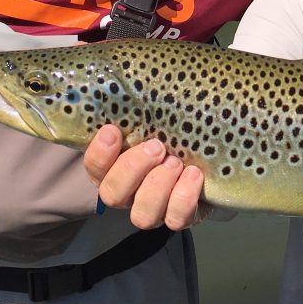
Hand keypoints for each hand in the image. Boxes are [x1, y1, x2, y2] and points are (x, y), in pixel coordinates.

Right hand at [83, 125, 206, 230]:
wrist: (208, 160)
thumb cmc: (173, 134)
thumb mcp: (155, 122)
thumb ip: (140, 113)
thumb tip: (133, 83)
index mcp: (113, 169)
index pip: (94, 168)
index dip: (100, 153)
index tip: (114, 130)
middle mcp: (128, 195)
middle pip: (113, 195)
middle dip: (133, 168)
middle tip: (156, 146)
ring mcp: (153, 211)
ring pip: (142, 215)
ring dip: (157, 186)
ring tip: (175, 161)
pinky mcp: (179, 218)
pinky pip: (176, 220)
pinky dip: (184, 197)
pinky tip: (193, 174)